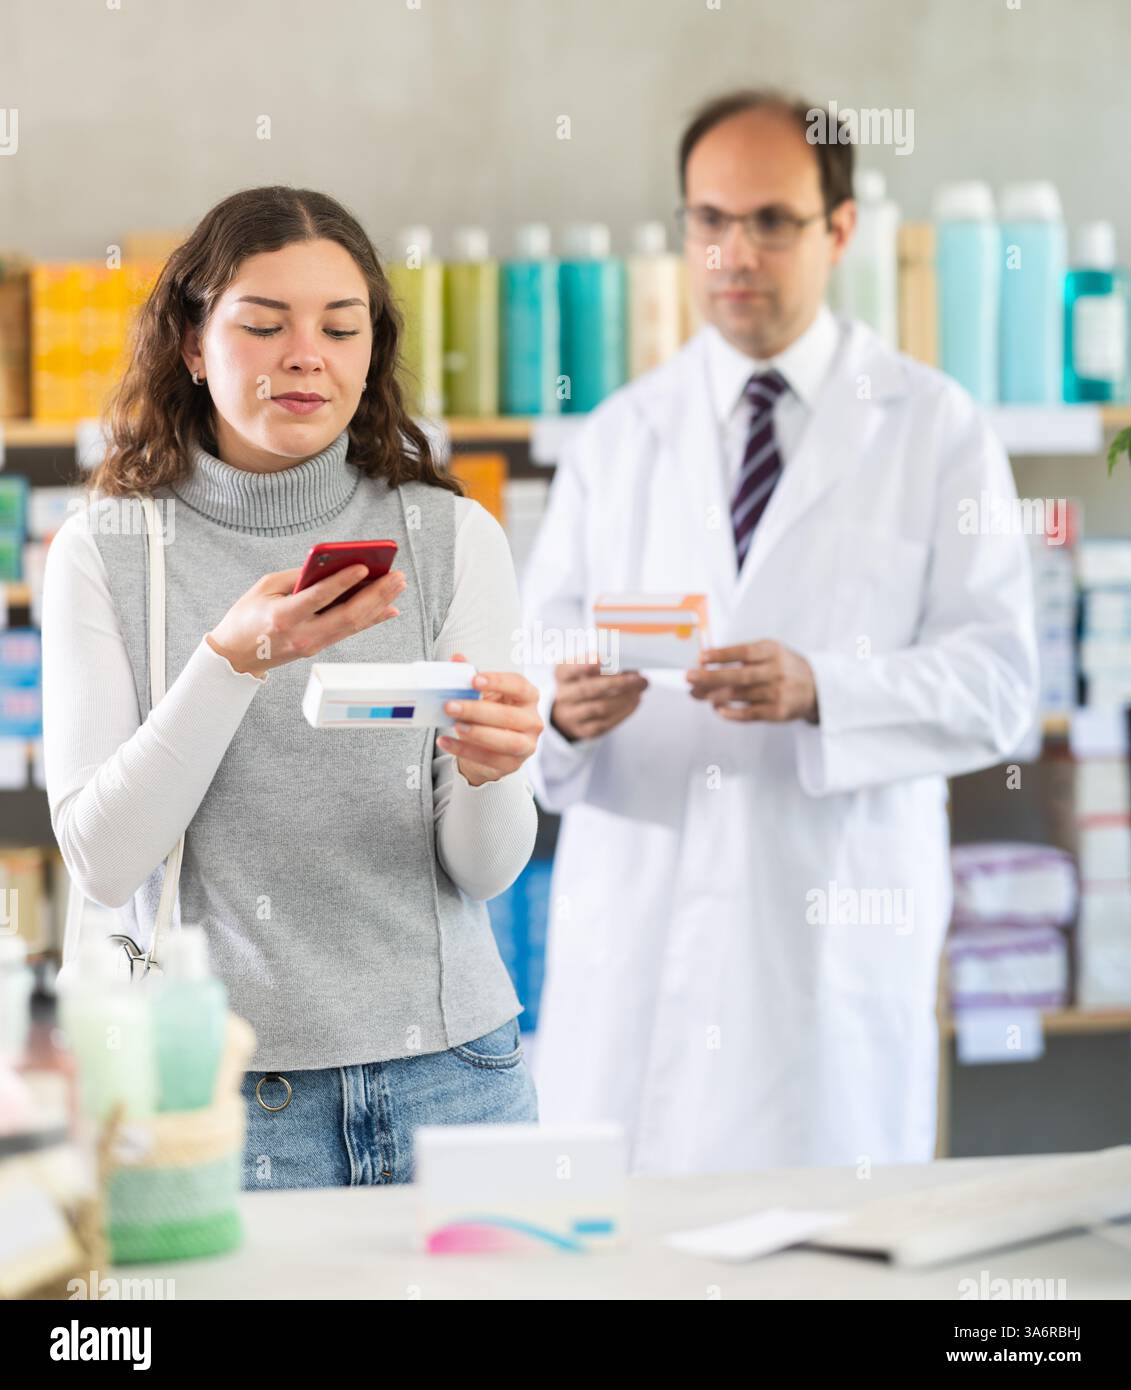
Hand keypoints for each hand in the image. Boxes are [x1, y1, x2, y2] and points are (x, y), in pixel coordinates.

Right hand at [205, 564, 406, 676]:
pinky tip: (389, 607)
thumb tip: (333, 564)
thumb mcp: (265, 588)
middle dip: (376, 594)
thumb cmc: (247, 616)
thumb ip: (298, 577)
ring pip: (354, 624)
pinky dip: (371, 619)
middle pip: (347, 614)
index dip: (343, 582)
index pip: (319, 597)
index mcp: (283, 616)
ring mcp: (313, 644)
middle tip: (397, 576)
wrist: (236, 656)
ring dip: (380, 603)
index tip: (364, 567)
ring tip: (398, 585)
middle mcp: (302, 634)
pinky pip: (350, 631)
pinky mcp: (319, 648)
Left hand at [437, 653, 543, 786]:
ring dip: (477, 733)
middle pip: (509, 716)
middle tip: (450, 706)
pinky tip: (446, 742)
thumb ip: (469, 676)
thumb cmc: (489, 714)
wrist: (490, 747)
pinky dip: (465, 751)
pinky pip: (489, 759)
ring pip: (507, 741)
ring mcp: (526, 745)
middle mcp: (533, 721)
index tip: (474, 680)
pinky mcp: (512, 765)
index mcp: (528, 697)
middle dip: (478, 710)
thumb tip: (456, 659)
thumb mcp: (482, 694)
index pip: (518, 685)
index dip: (497, 681)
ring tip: (454, 726)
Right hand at [548, 661, 648, 741]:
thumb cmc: (584, 681)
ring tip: (640, 689)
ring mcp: (571, 715)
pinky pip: (605, 723)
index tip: (603, 658)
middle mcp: (563, 696)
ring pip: (599, 707)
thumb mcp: (585, 668)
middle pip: (588, 689)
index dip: (585, 664)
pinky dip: (624, 711)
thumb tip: (629, 662)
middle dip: (616, 683)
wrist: (570, 711)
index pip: (569, 668)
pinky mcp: (583, 730)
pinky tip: (635, 701)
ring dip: (624, 698)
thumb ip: (603, 662)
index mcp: (561, 674)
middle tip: (637, 678)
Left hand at [686, 640, 818, 722]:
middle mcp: (776, 671)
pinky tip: (717, 709)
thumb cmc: (783, 667)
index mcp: (772, 651)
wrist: (816, 687)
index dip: (721, 655)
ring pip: (740, 695)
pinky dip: (731, 712)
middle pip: (739, 675)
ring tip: (697, 694)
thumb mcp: (769, 652)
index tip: (700, 658)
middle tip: (689, 678)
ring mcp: (778, 692)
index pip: (743, 652)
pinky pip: (749, 713)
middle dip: (710, 677)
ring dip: (714, 695)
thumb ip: (742, 656)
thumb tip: (706, 662)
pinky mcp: (778, 711)